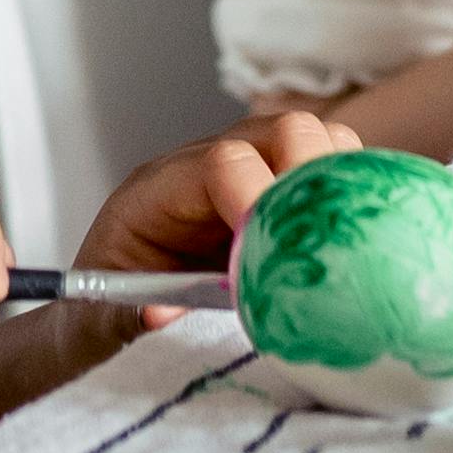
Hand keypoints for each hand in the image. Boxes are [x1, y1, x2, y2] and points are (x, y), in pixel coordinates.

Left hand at [77, 102, 365, 294]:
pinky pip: (327, 171)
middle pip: (278, 130)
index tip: (274, 249)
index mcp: (155, 192)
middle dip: (312, 175)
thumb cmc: (96, 312)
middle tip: (329, 239)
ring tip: (345, 240)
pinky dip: (349, 195)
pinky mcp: (274, 192)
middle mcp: (204, 168)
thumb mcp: (96, 321)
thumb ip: (124, 318)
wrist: (99, 309)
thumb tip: (163, 314)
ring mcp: (245, 174)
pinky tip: (355, 238)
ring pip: (312, 142)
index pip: (219, 162)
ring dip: (338, 181)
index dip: (257, 194)